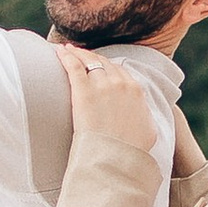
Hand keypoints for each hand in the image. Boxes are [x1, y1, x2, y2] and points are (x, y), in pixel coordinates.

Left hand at [51, 37, 168, 154]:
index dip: (106, 66)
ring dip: (77, 53)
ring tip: (67, 50)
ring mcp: (101, 86)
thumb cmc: (132, 149)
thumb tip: (145, 120)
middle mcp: (120, 83)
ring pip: (88, 61)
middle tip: (80, 53)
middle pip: (103, 63)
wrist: (116, 157)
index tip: (98, 65)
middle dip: (91, 56)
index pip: (119, 70)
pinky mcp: (83, 92)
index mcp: (135, 90)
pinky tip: (59, 52)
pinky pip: (74, 67)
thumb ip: (145, 119)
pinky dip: (66, 57)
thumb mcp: (148, 131)